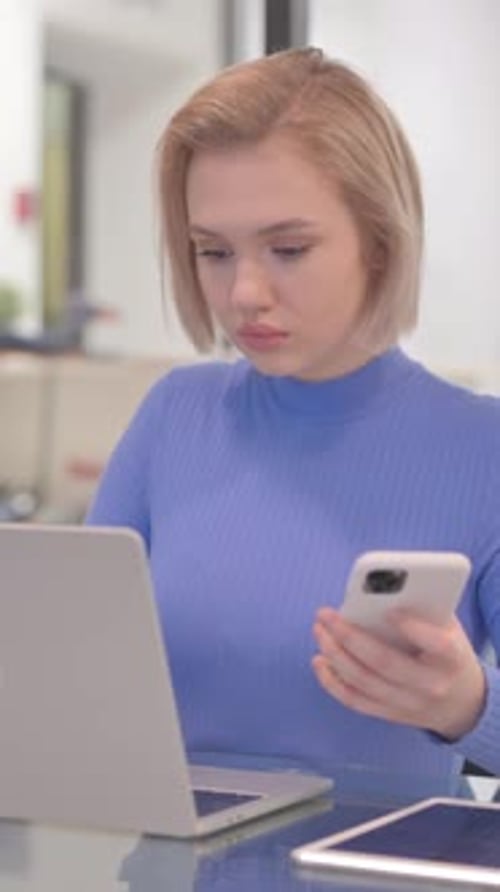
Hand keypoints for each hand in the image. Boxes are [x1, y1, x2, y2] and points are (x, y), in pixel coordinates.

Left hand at [312, 607, 485, 739]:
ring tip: (320, 630)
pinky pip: (355, 701)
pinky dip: (332, 681)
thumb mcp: (447, 628)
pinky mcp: (390, 714)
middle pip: (385, 662)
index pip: (435, 643)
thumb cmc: (447, 652)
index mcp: (451, 658)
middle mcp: (430, 685)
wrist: (461, 702)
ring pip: (364, 681)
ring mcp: (409, 704)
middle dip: (350, 636)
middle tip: (326, 614)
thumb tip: (382, 589)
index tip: (388, 610)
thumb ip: (423, 609)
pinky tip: (319, 660)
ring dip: (335, 654)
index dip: (412, 627)